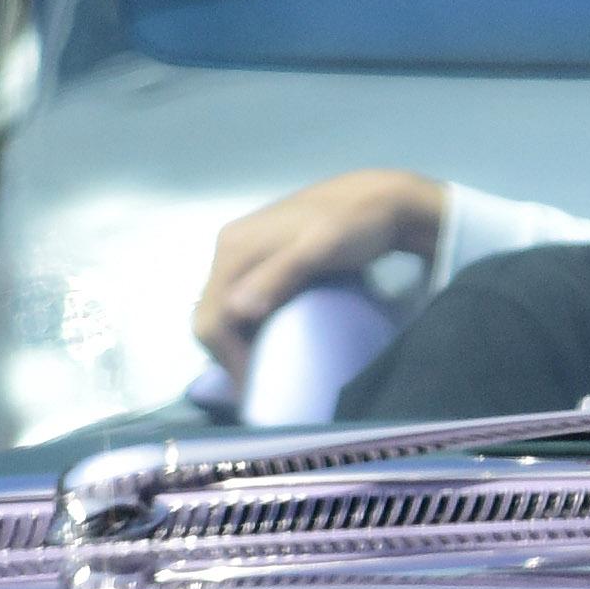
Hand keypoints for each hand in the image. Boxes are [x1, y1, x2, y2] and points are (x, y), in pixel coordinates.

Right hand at [189, 170, 447, 384]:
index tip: (254, 388)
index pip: (211, 318)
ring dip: (235, 342)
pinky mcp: (259, 258)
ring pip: (221, 310)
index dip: (228, 359)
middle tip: (256, 384)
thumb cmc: (353, 226)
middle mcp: (229, 248)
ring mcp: (243, 252)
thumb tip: (237, 310)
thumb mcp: (320, 249)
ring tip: (263, 368)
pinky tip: (268, 341)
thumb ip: (280, 276)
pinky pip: (238, 300)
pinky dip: (245, 327)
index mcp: (234, 248)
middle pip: (209, 316)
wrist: (380, 200)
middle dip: (227, 355)